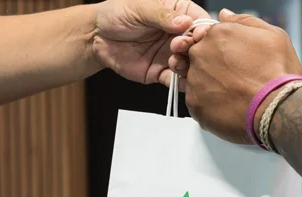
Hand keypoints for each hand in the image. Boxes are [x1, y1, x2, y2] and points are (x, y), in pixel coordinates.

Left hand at [93, 0, 209, 85]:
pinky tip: (174, 76)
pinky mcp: (162, 72)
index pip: (202, 21)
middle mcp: (180, 34)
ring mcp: (172, 54)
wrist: (97, 36)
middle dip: (195, 49)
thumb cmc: (117, 14)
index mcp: (179, 12)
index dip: (204, 30)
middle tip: (178, 47)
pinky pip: (177, 81)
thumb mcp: (140, 7)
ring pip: (192, 65)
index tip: (199, 35)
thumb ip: (162, 15)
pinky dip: (181, 83)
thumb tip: (185, 22)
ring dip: (188, 66)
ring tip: (173, 61)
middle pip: (201, 46)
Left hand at [170, 9, 301, 144]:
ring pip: (197, 80)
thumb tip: (224, 14)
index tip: (236, 60)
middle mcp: (200, 54)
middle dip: (214, 66)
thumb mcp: (272, 35)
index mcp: (217, 34)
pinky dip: (210, 105)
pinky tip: (229, 107)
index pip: (210, 37)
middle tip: (236, 79)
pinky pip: (197, 102)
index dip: (223, 49)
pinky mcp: (194, 105)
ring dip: (211, 86)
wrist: (277, 110)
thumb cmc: (278, 72)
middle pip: (200, 57)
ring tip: (234, 95)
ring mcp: (194, 80)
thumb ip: (244, 21)